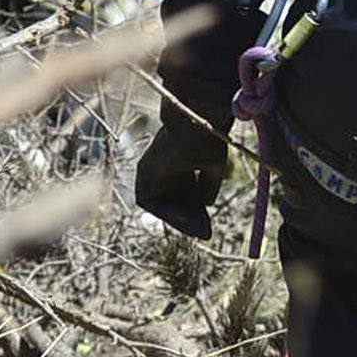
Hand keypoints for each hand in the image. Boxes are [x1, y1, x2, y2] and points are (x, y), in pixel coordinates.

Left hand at [134, 100, 229, 239]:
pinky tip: (187, 220)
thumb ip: (208, 185)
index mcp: (181, 159)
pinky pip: (151, 202)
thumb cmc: (207, 139)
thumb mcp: (213, 166)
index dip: (197, 207)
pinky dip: (167, 212)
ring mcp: (152, 170)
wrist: (195, 125)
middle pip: (175, 199)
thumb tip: (207, 204)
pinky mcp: (143, 174)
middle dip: (190, 216)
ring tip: (198, 230)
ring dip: (179, 219)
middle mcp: (164, 166)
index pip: (186, 190)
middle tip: (204, 231)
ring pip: (163, 203)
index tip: (208, 222)